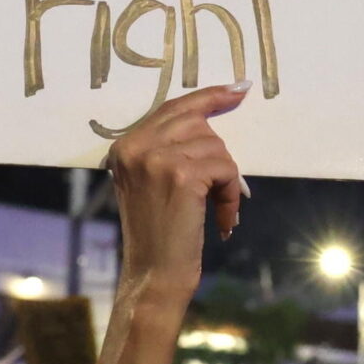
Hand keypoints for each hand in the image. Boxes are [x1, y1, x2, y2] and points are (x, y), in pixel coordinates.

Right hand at [105, 84, 248, 303]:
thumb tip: (208, 120)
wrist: (152, 276)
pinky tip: (223, 220)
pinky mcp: (182, 175)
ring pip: (216, 147)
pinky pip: (226, 168)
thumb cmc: (158, 236)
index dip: (208, 96)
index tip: (238, 88)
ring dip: (227, 180)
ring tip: (219, 211)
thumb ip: (166, 150)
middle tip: (225, 188)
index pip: (172, 107)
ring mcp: (157, 158)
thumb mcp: (149, 184)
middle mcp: (136, 146)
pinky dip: (232, 195)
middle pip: (198, 122)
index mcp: (124, 145)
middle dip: (219, 154)